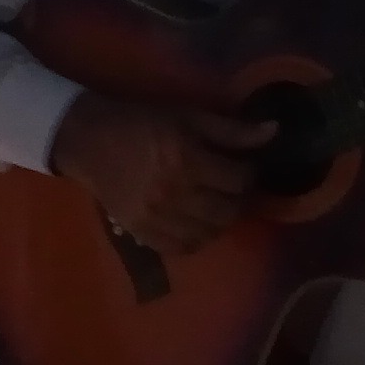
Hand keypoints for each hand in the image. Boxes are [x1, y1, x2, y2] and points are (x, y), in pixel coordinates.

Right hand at [47, 90, 270, 255]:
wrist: (90, 142)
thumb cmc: (142, 122)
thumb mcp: (188, 117)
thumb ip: (231, 130)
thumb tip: (274, 133)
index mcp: (186, 160)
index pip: (239, 180)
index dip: (250, 174)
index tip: (245, 167)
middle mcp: (173, 193)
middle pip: (229, 211)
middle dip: (239, 200)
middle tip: (234, 189)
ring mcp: (156, 218)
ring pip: (209, 233)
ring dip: (221, 221)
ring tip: (217, 205)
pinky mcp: (142, 233)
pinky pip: (183, 248)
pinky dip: (197, 238)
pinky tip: (196, 222)